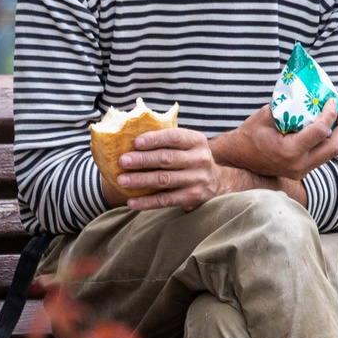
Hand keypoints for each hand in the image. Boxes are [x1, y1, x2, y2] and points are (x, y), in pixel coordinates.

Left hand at [113, 124, 232, 210]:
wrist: (216, 182)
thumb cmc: (189, 158)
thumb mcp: (186, 145)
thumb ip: (166, 140)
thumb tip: (129, 136)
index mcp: (197, 140)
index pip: (173, 137)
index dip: (154, 139)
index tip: (135, 142)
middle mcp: (200, 159)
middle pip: (167, 159)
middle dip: (142, 160)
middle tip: (122, 161)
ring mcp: (198, 179)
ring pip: (164, 180)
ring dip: (141, 180)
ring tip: (122, 180)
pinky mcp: (193, 197)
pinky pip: (166, 200)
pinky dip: (147, 201)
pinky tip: (131, 201)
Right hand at [210, 102, 337, 180]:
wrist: (237, 159)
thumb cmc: (249, 135)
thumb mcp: (266, 115)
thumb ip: (288, 108)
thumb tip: (309, 96)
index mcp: (288, 151)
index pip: (319, 132)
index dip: (330, 115)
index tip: (331, 101)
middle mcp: (298, 165)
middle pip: (334, 148)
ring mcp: (301, 171)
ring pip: (331, 153)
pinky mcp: (302, 171)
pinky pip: (322, 156)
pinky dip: (328, 140)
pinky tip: (330, 127)